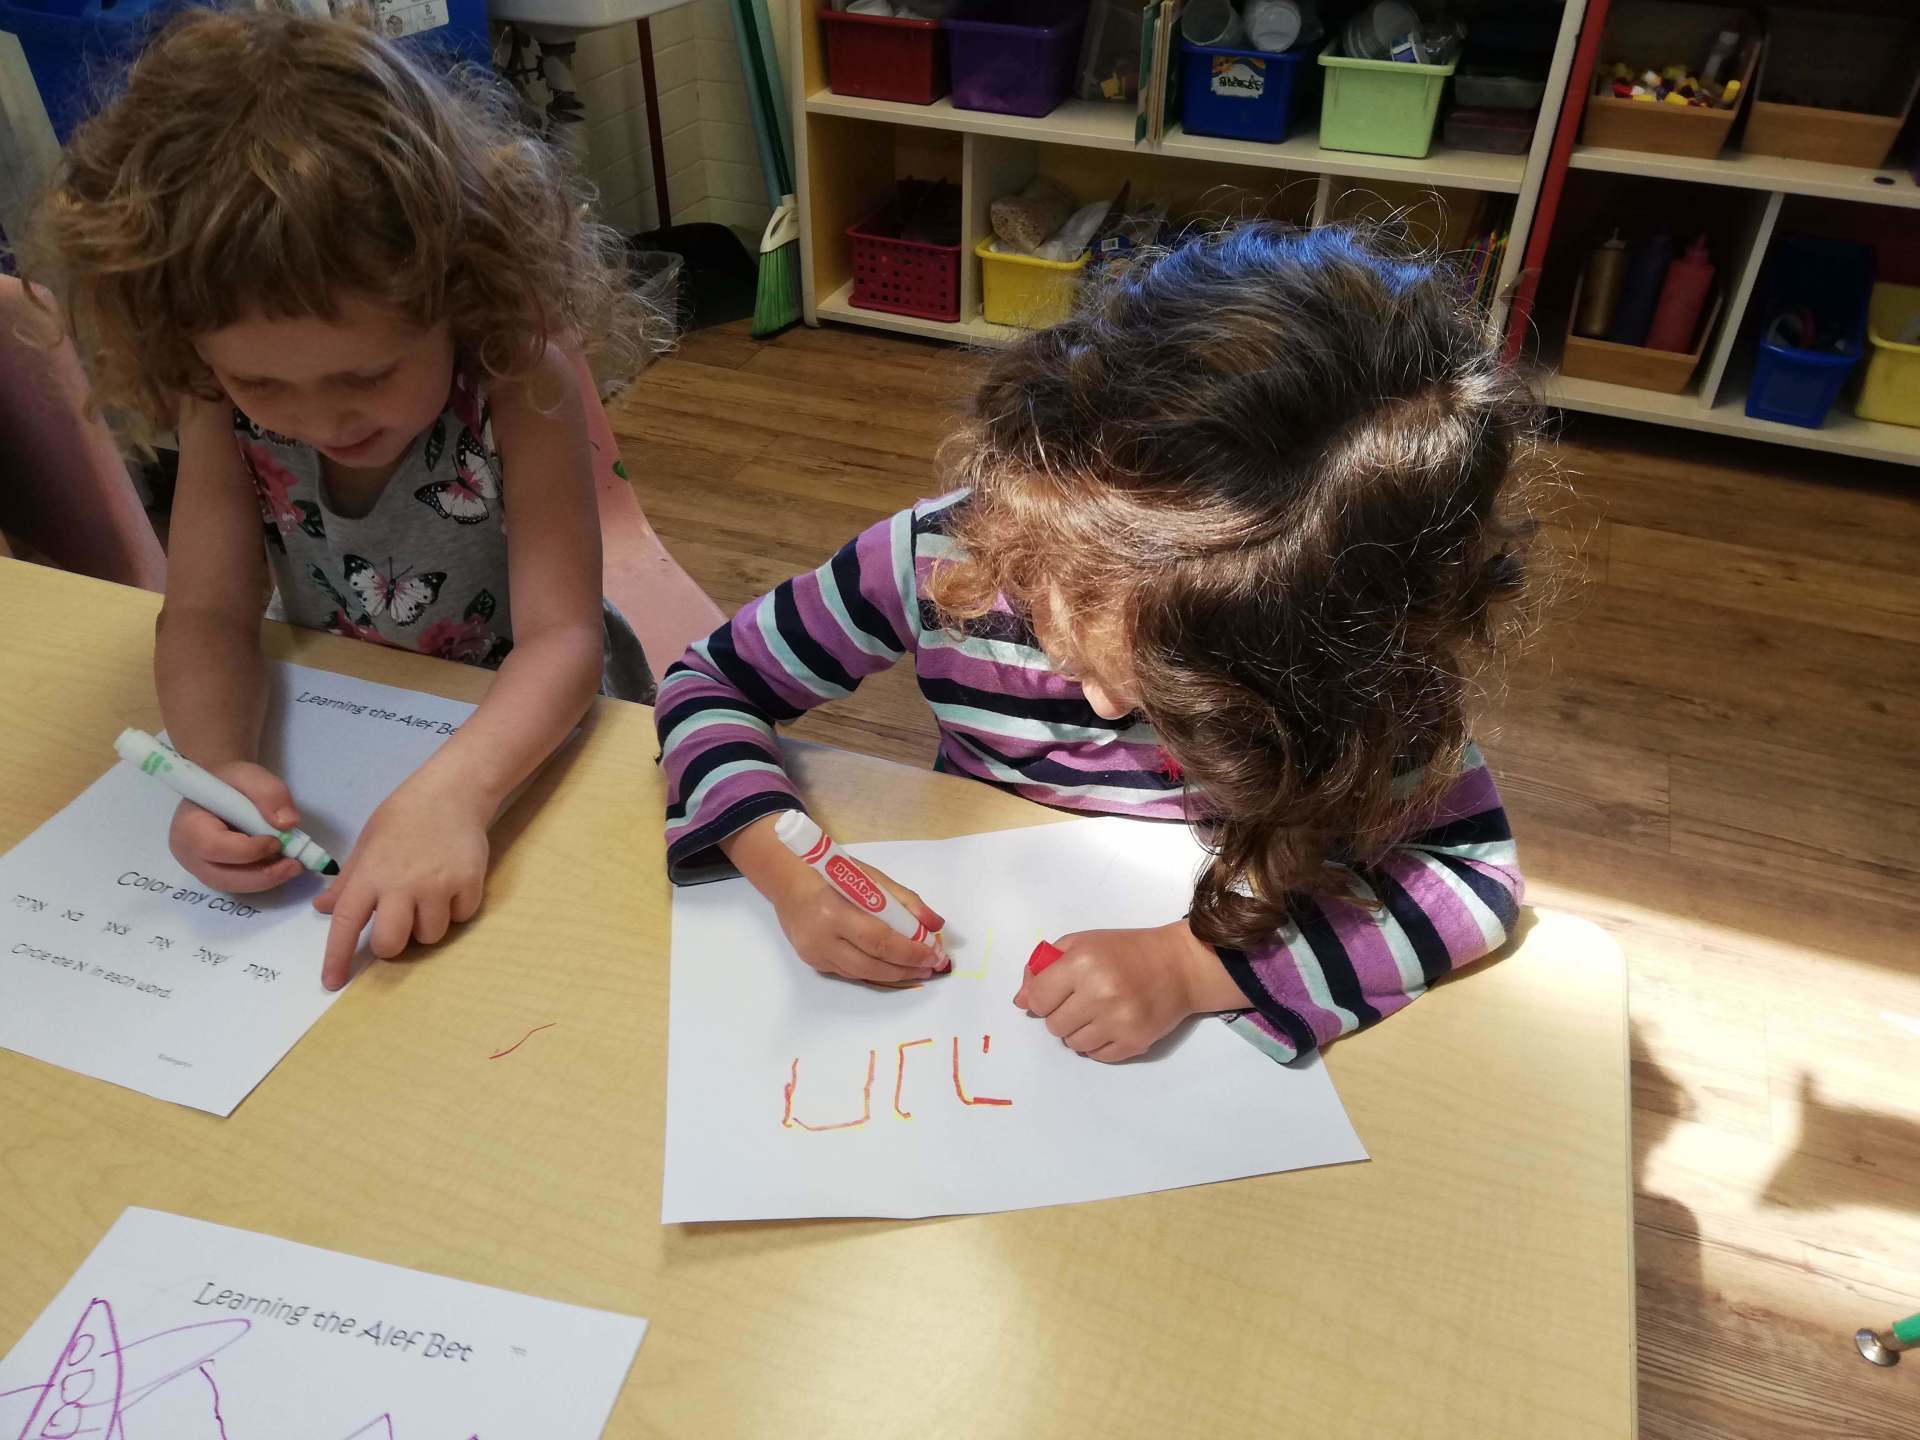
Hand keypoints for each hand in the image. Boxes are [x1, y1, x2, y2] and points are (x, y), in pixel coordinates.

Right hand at [168, 761, 305, 893]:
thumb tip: (288, 823)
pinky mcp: (216, 874)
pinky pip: (238, 884)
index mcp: (189, 825)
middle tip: (295, 865)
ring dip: (266, 879)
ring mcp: (200, 867)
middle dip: (261, 875)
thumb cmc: (231, 781)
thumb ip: (269, 793)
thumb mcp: (251, 775)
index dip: (248, 850)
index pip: (214, 847)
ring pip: (232, 885)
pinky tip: (281, 866)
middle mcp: (189, 852)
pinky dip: (262, 879)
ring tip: (293, 866)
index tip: (277, 841)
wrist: (222, 788)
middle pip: (221, 876)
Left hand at [313, 772, 489, 990]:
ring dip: (427, 926)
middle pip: (392, 944)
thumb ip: (349, 881)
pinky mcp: (469, 884)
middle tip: (397, 927)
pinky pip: (460, 917)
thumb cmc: (404, 816)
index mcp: (371, 875)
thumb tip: (325, 909)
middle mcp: (402, 885)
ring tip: (430, 898)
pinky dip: (456, 909)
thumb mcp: (367, 843)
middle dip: (392, 946)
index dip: (337, 956)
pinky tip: (453, 885)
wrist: (452, 792)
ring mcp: (438, 886)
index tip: (332, 982)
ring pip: (430, 936)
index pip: (347, 923)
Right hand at [771, 855, 948, 987]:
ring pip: (862, 974)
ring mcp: (814, 954)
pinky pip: (850, 972)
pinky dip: (875, 971)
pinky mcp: (812, 963)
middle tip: (932, 966)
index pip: (879, 940)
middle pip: (872, 964)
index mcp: (833, 911)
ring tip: (918, 969)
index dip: (910, 951)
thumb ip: (905, 901)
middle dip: (907, 967)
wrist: (786, 881)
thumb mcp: (870, 877)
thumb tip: (935, 925)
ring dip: (894, 974)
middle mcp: (820, 938)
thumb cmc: (831, 873)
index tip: (935, 954)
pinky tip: (893, 967)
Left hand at [1012, 921, 1236, 1061]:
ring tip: (1097, 1013)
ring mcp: (1118, 1021)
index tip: (1052, 994)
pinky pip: (1097, 1056)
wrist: (1177, 965)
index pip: (1037, 999)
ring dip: (1078, 1031)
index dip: (1040, 998)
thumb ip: (1045, 967)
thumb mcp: (1082, 943)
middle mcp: (1098, 994)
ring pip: (1073, 1044)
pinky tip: (1111, 1025)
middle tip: (1080, 1001)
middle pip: (1053, 1025)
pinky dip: (1098, 1044)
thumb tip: (1021, 1001)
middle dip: (1060, 1014)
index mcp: (1082, 964)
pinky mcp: (1134, 1042)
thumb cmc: (1126, 951)